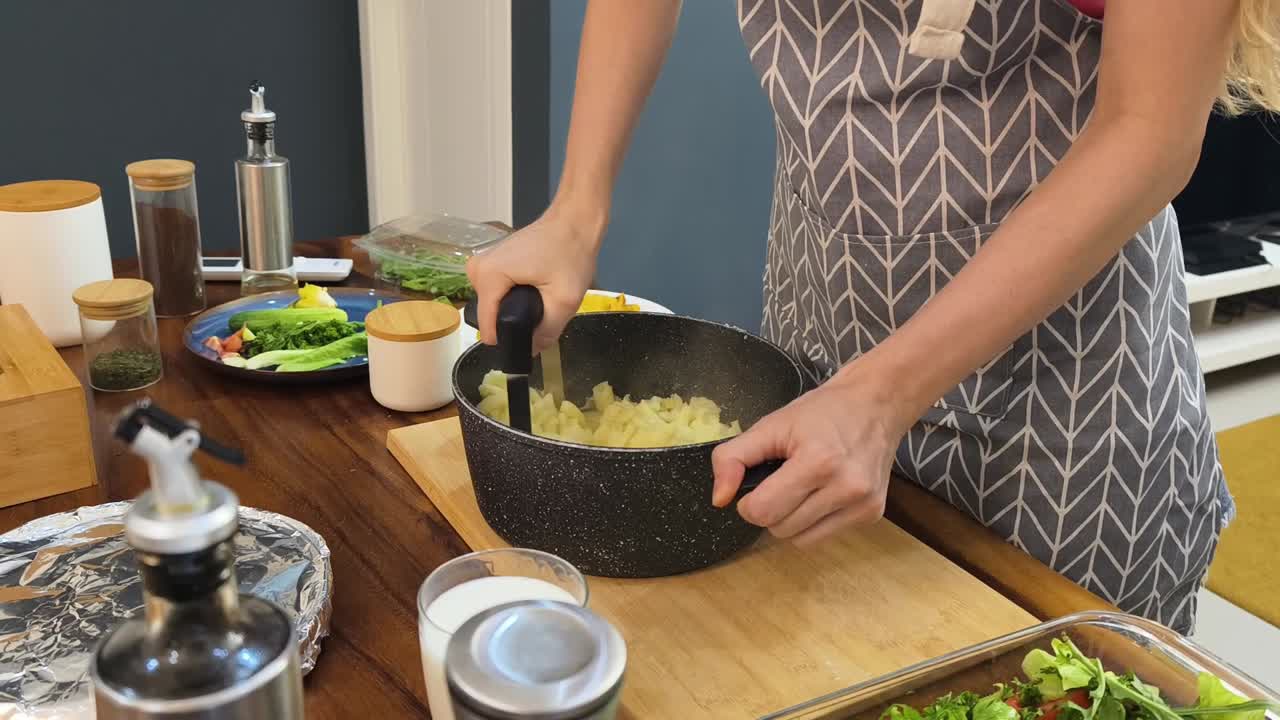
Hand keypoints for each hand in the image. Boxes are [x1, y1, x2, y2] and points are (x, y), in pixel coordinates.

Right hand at [466, 203, 604, 351]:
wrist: (574, 219)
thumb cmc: (570, 252)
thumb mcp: (565, 299)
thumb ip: (547, 331)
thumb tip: (532, 351)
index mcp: (488, 276)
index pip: (488, 326)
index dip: (510, 339)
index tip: (532, 341)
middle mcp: (476, 269)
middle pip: (491, 316)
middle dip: (517, 320)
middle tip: (544, 311)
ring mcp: (481, 264)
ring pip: (494, 305)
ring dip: (517, 308)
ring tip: (542, 299)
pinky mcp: (491, 262)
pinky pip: (497, 292)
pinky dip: (515, 296)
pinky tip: (536, 289)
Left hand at [710, 370, 910, 545]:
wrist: (876, 404)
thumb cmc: (821, 412)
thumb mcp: (770, 425)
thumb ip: (733, 458)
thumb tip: (719, 499)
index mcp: (818, 462)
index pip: (763, 511)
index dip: (749, 502)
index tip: (758, 483)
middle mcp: (845, 487)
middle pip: (780, 529)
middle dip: (770, 510)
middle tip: (781, 481)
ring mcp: (862, 504)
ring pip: (800, 541)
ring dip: (790, 521)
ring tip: (801, 488)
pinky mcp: (872, 514)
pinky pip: (824, 537)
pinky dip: (813, 522)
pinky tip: (821, 494)